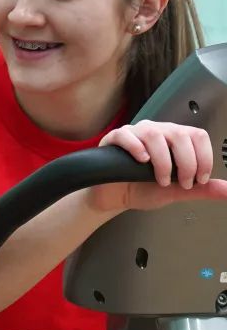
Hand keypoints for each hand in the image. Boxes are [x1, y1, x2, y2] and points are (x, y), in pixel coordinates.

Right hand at [86, 120, 226, 212]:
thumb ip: (201, 190)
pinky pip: (125, 135)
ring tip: (160, 179)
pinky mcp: (114, 139)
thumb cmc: (141, 189)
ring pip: (154, 134)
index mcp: (173, 140)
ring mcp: (134, 133)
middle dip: (186, 163)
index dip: (203, 158)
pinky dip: (136, 148)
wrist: (115, 198)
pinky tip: (142, 161)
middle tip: (182, 182)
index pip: (197, 136)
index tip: (199, 179)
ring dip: (163, 161)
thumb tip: (226, 189)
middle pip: (179, 134)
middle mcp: (156, 132)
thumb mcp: (176, 192)